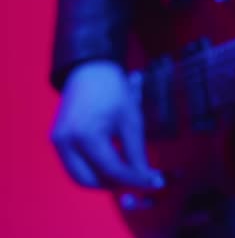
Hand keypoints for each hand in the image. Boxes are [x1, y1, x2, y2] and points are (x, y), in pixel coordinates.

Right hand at [51, 61, 163, 188]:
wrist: (91, 71)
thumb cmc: (115, 93)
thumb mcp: (132, 122)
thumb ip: (137, 154)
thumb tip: (150, 180)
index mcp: (86, 135)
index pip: (112, 169)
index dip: (136, 180)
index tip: (155, 183)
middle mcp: (66, 142)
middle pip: (90, 181)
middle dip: (115, 184)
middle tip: (139, 179)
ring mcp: (58, 142)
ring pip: (80, 177)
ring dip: (103, 180)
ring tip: (127, 172)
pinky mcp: (57, 141)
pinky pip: (75, 166)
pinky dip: (94, 170)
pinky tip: (113, 162)